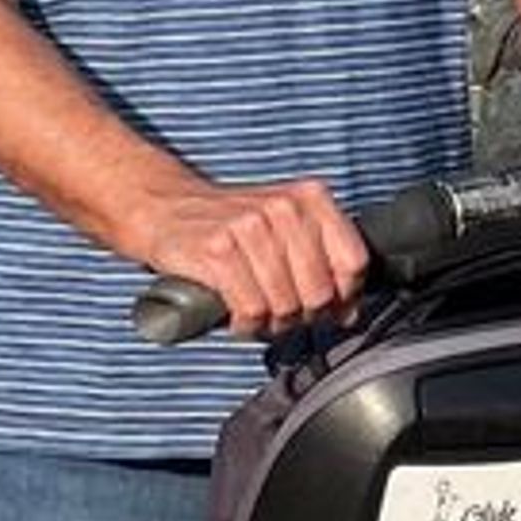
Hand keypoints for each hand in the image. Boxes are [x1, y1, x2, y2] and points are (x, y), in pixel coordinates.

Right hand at [143, 179, 367, 338]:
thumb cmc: (232, 226)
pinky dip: (246, 323)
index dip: (344, 297)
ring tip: (258, 313)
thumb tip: (348, 313)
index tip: (330, 308)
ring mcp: (250, 226)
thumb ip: (323, 262)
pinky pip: (251, 309)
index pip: (353, 262)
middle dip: (304, 316)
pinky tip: (237, 313)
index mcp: (311, 197)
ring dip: (272, 323)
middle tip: (284, 315)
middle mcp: (284, 207)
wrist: (166, 209)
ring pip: (286, 305)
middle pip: (320, 291)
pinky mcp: (217, 249)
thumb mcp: (286, 229)